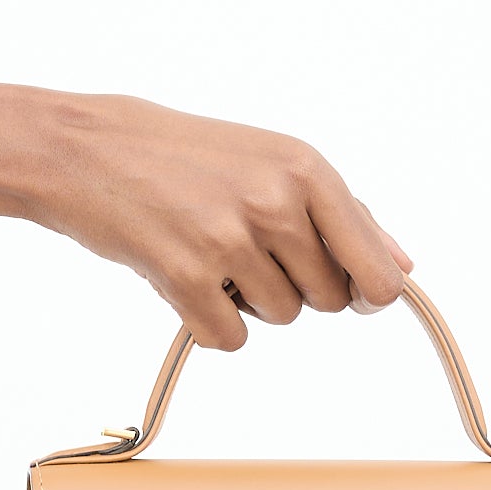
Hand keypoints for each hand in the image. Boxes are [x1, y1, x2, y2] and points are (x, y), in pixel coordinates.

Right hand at [0, 89, 412, 349]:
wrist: (88, 150)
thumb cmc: (186, 157)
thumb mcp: (273, 161)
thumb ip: (345, 215)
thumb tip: (402, 268)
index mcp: (308, 170)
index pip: (377, 272)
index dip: (370, 295)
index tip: (354, 293)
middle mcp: (276, 202)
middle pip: (330, 302)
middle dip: (296, 287)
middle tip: (248, 248)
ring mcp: (230, 240)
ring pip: (282, 319)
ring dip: (250, 301)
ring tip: (211, 252)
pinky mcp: (185, 277)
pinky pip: (231, 339)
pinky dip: (210, 322)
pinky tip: (184, 277)